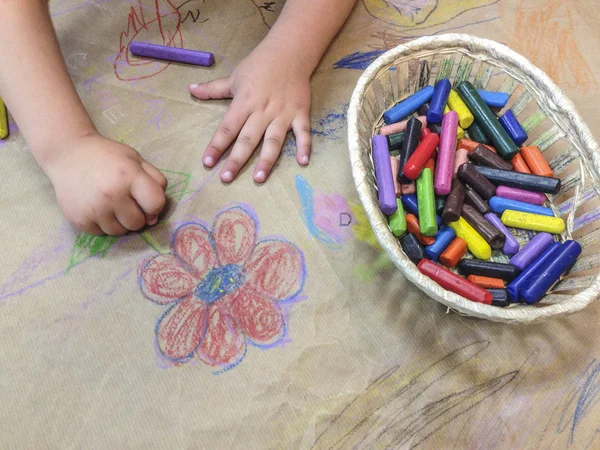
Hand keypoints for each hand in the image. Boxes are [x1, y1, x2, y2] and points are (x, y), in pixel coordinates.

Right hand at [42, 134, 166, 235]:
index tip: (145, 198)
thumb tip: (154, 217)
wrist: (67, 154)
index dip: (154, 204)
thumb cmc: (107, 156)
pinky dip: (103, 224)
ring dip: (120, 221)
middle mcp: (111, 195)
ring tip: (110, 203)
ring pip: (120, 232)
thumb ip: (156, 182)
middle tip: (125, 200)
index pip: (156, 204)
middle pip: (138, 223)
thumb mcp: (136, 159)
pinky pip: (102, 233)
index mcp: (129, 176)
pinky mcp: (79, 221)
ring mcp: (94, 210)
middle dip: (136, 214)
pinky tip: (96, 207)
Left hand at [189, 40, 311, 182]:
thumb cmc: (260, 65)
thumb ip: (213, 89)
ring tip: (258, 178)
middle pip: (247, 139)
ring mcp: (282, 114)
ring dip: (266, 160)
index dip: (216, 145)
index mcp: (244, 102)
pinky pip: (303, 133)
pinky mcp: (300, 113)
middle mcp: (262, 111)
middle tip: (226, 178)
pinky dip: (304, 146)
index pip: (227, 128)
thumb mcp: (234, 76)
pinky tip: (303, 162)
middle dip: (236, 159)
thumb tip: (190, 90)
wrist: (290, 51)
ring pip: (273, 140)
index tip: (207, 162)